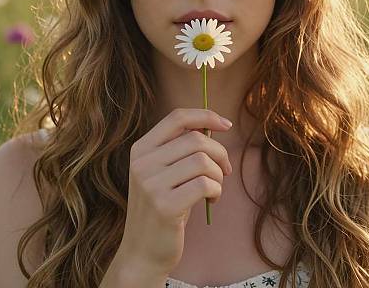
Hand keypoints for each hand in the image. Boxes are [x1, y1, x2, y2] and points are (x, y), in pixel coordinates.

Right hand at [120, 108, 233, 274]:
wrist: (142, 251)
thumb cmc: (163, 205)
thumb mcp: (164, 171)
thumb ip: (180, 148)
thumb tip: (213, 124)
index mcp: (141, 148)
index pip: (177, 118)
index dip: (206, 116)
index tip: (227, 125)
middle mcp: (142, 163)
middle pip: (196, 139)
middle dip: (220, 153)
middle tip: (225, 170)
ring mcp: (150, 184)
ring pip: (203, 161)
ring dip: (218, 175)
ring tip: (215, 188)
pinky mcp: (164, 206)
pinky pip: (205, 184)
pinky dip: (217, 190)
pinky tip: (211, 200)